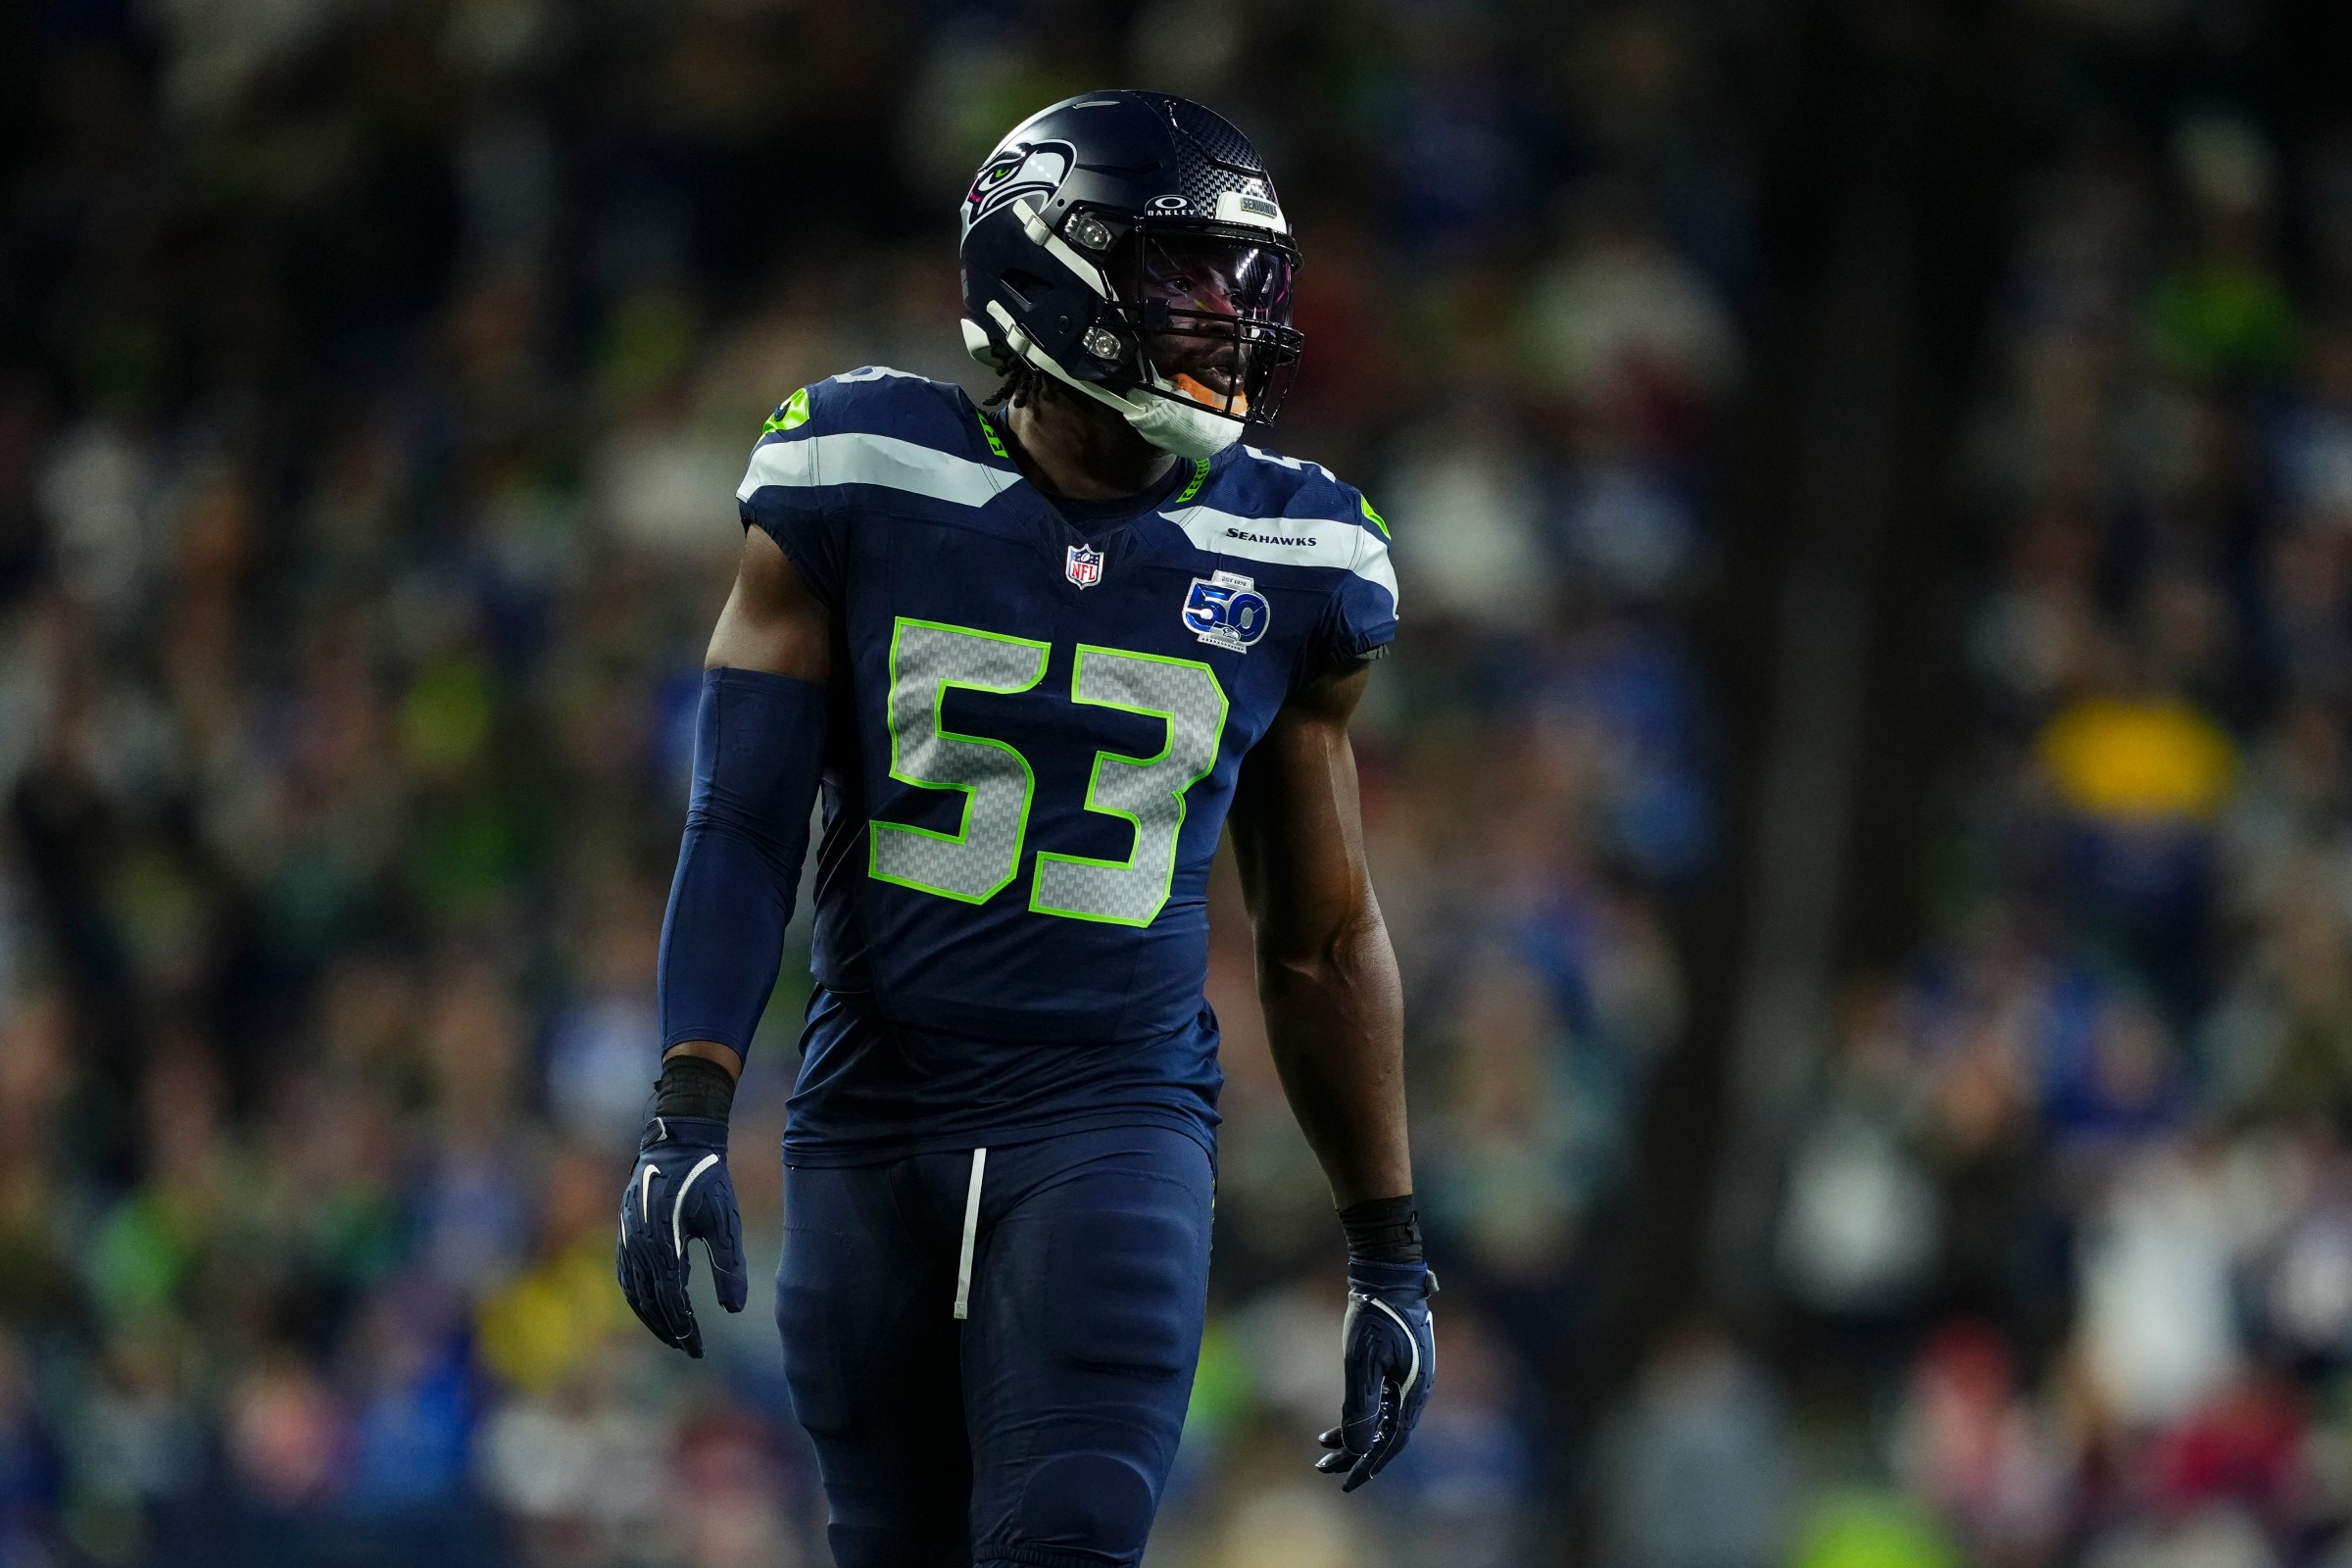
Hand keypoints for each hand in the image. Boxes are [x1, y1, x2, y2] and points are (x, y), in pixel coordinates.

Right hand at [616, 1114, 747, 1356]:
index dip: (684, 1328)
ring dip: (651, 1318)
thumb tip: (735, 1309)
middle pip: (648, 1301)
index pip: (671, 1299)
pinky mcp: (624, 1232)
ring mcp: (626, 1238)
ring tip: (673, 1336)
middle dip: (669, 1329)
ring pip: (633, 1292)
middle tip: (690, 1349)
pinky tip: (653, 1307)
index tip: (699, 1349)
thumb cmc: (707, 1179)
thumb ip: (729, 1265)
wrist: (678, 1142)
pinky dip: (638, 1298)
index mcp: (662, 1243)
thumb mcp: (724, 1220)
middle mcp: (637, 1244)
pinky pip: (625, 1275)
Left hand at [1316, 1259, 1434, 1490]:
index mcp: (1413, 1393)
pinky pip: (1382, 1404)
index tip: (1346, 1483)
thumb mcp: (1362, 1360)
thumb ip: (1360, 1405)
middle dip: (1355, 1455)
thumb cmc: (1375, 1315)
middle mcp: (1417, 1392)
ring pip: (1382, 1421)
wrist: (1389, 1275)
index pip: (1391, 1442)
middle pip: (1386, 1436)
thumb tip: (1358, 1448)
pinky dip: (1360, 1417)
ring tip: (1323, 1448)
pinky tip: (1338, 1423)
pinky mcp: (1401, 1370)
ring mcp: (1411, 1380)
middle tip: (1325, 1469)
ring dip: (1355, 1437)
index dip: (1368, 1465)